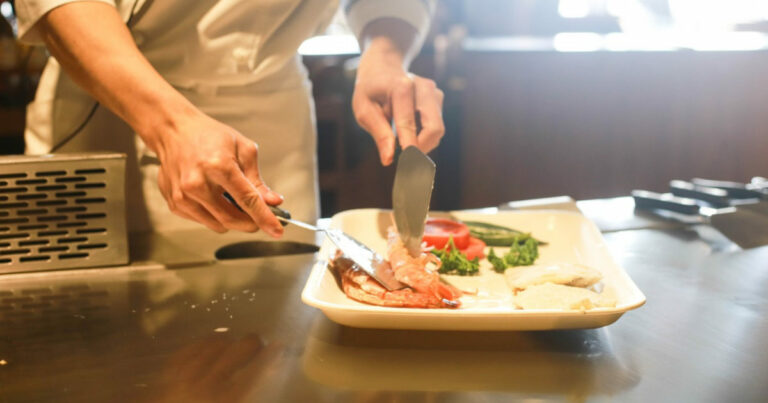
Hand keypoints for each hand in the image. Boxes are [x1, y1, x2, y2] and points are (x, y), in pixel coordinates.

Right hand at [148, 109, 283, 235]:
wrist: (174, 131)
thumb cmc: (208, 136)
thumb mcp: (243, 149)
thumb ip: (257, 180)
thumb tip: (272, 202)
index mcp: (218, 166)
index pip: (247, 200)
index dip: (265, 218)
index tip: (277, 230)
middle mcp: (197, 183)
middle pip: (232, 219)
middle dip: (251, 223)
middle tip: (260, 216)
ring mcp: (183, 196)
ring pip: (218, 225)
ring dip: (233, 219)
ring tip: (232, 198)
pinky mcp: (175, 204)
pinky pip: (203, 221)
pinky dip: (215, 215)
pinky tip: (214, 196)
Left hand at [352, 38, 444, 165]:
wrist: (383, 67)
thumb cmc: (370, 91)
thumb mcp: (364, 110)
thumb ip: (378, 133)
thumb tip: (389, 159)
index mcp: (401, 87)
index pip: (409, 124)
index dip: (410, 149)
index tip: (408, 168)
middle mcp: (423, 87)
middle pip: (434, 128)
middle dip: (421, 149)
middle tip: (405, 161)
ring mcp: (434, 92)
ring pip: (437, 130)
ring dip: (421, 143)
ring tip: (401, 140)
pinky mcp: (438, 99)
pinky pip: (435, 126)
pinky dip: (423, 136)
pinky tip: (408, 130)